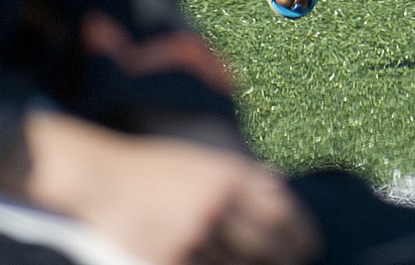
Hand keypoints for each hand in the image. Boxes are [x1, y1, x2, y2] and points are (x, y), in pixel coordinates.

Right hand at [12, 113, 316, 264]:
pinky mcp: (171, 260)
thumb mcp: (204, 160)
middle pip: (270, 245)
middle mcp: (216, 205)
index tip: (310, 245)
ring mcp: (193, 235)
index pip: (283, 212)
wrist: (104, 181)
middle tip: (293, 263)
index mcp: (228, 176)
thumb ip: (243, 176)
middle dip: (287, 259)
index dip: (302, 234)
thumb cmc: (156, 168)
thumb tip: (283, 191)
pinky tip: (217, 262)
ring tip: (256, 264)